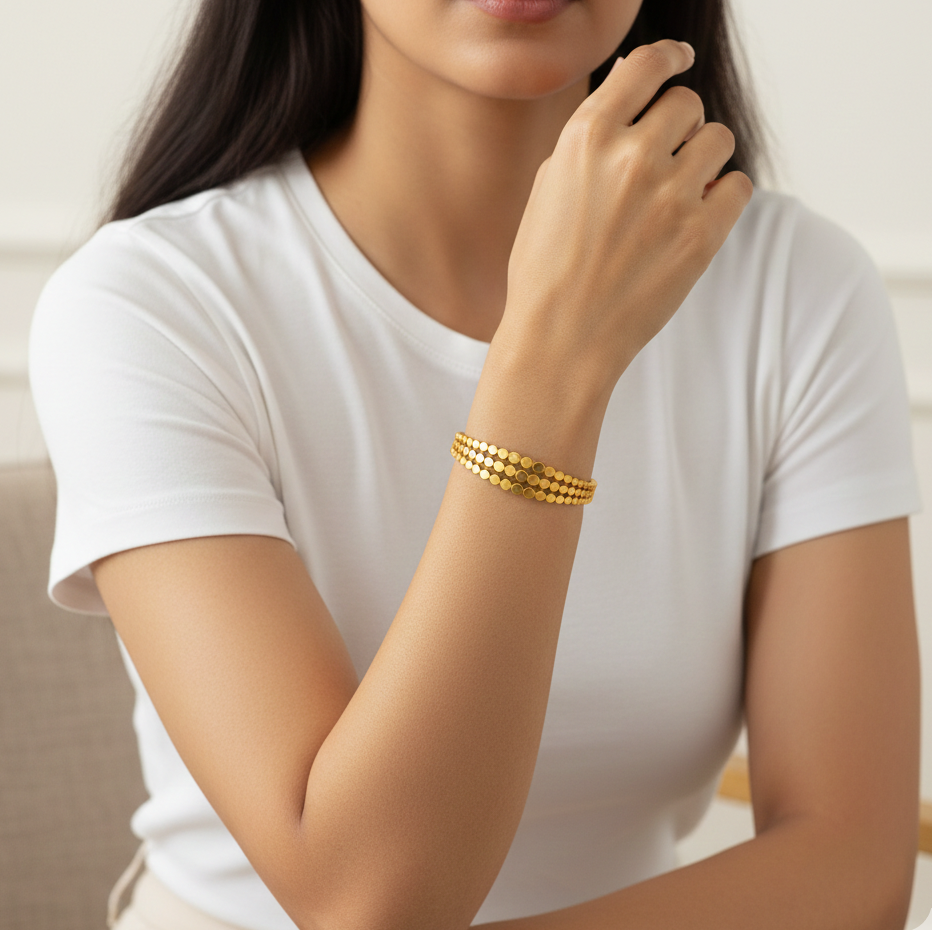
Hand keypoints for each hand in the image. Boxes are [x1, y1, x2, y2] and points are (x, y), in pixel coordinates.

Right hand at [499, 39, 752, 391]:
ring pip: (718, 139)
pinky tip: (697, 215)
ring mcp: (671, 196)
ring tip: (682, 190)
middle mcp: (632, 157)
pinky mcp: (701, 235)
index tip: (680, 60)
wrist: (560, 340)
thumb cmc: (545, 272)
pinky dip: (722, 195)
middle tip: (668, 155)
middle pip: (686, 103)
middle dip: (680, 124)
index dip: (669, 58)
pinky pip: (738, 185)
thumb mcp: (549, 192)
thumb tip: (628, 105)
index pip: (645, 65)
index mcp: (586, 139)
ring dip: (703, 157)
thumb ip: (589, 144)